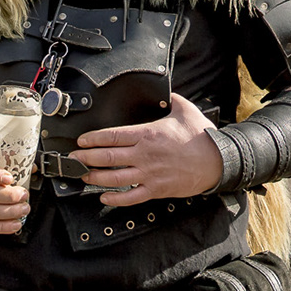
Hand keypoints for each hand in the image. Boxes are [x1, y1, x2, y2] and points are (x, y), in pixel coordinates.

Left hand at [72, 93, 222, 205]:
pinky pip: (131, 197)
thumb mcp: (186, 110)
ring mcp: (149, 173)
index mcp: (148, 134)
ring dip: (95, 178)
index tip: (81, 140)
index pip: (113, 136)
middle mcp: (144, 154)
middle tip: (73, 159)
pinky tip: (104, 198)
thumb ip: (172, 99)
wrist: (217, 161)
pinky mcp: (156, 189)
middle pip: (107, 157)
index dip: (93, 138)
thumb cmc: (201, 137)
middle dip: (86, 158)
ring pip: (114, 178)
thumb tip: (167, 92)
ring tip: (83, 175)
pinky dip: (115, 199)